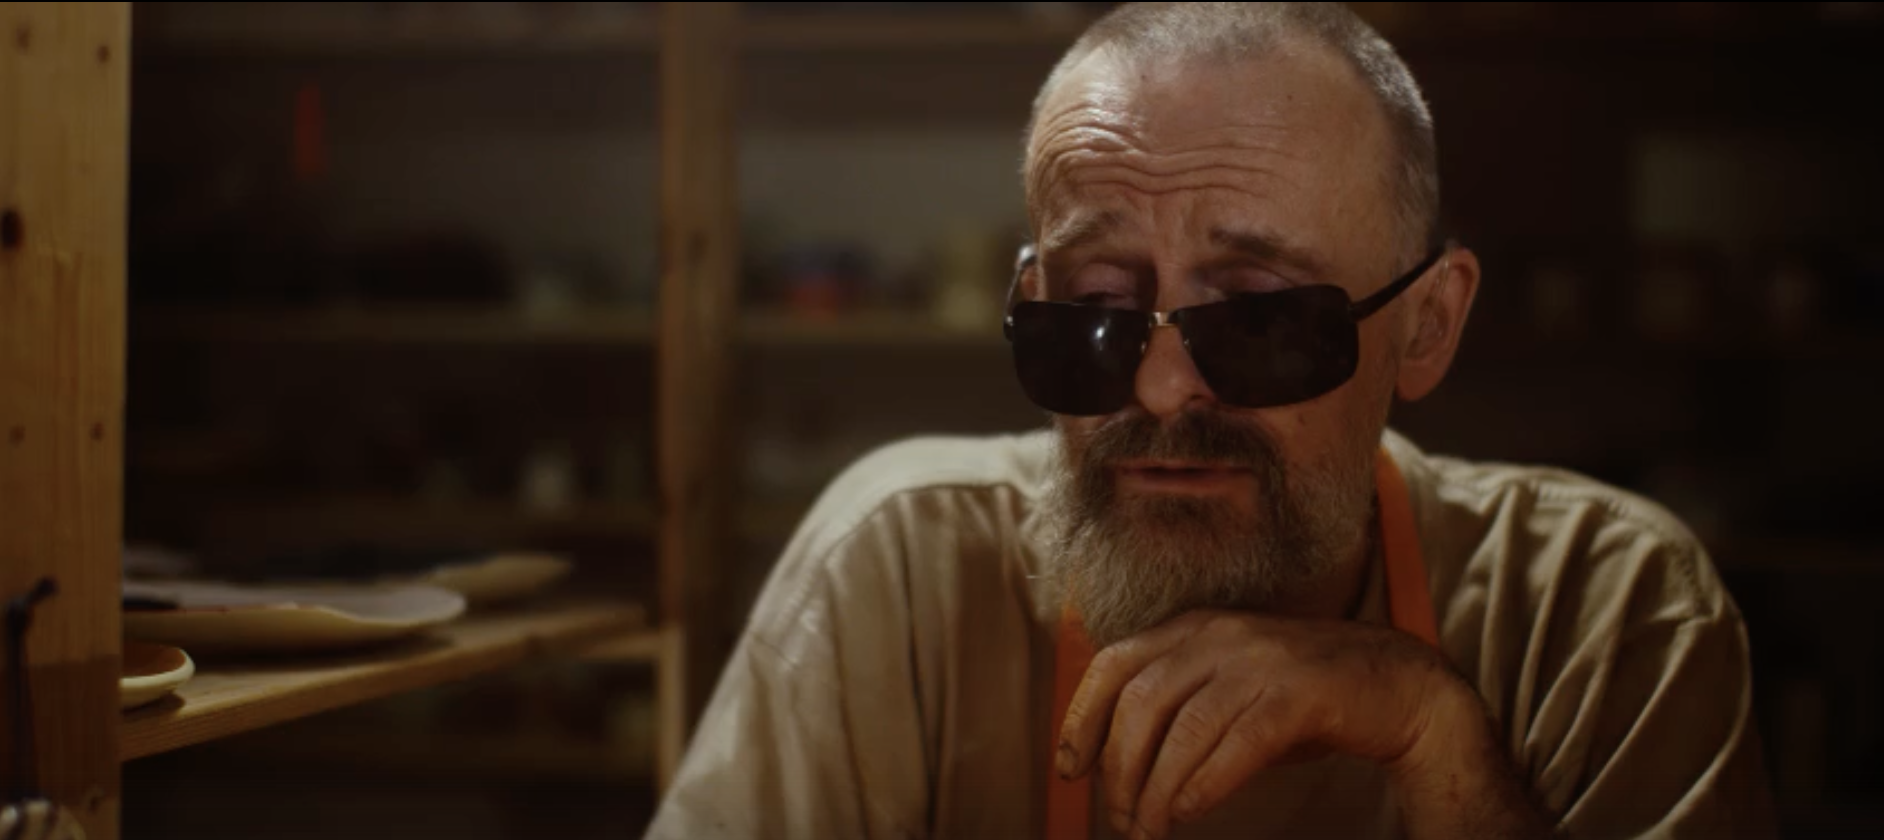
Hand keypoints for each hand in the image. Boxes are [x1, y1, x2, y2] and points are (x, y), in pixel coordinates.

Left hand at [1056, 609, 1484, 839]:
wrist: (1399, 685)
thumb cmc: (1303, 699)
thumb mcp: (1228, 690)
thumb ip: (1178, 709)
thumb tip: (1118, 762)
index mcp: (1194, 628)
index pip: (1113, 663)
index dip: (1082, 716)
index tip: (1070, 768)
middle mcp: (1220, 635)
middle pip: (1141, 701)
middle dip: (1120, 768)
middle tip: (1121, 819)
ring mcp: (1260, 660)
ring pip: (1184, 728)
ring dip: (1157, 789)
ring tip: (1150, 830)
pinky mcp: (1300, 693)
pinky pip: (1238, 741)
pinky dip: (1204, 782)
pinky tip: (1187, 811)